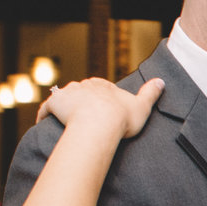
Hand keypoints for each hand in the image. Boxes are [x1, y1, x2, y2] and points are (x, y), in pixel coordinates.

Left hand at [40, 76, 163, 137]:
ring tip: (66, 119)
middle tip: (85, 116)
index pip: (100, 87)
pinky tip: (44, 121)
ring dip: (64, 106)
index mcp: (103, 85)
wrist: (100, 124)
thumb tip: (162, 81)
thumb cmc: (122, 118)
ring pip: (64, 97)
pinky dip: (45, 114)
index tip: (103, 109)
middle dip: (82, 100)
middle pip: (81, 91)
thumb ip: (151, 93)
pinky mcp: (55, 104)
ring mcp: (68, 94)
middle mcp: (84, 85)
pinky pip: (47, 108)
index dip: (101, 97)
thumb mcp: (142, 106)